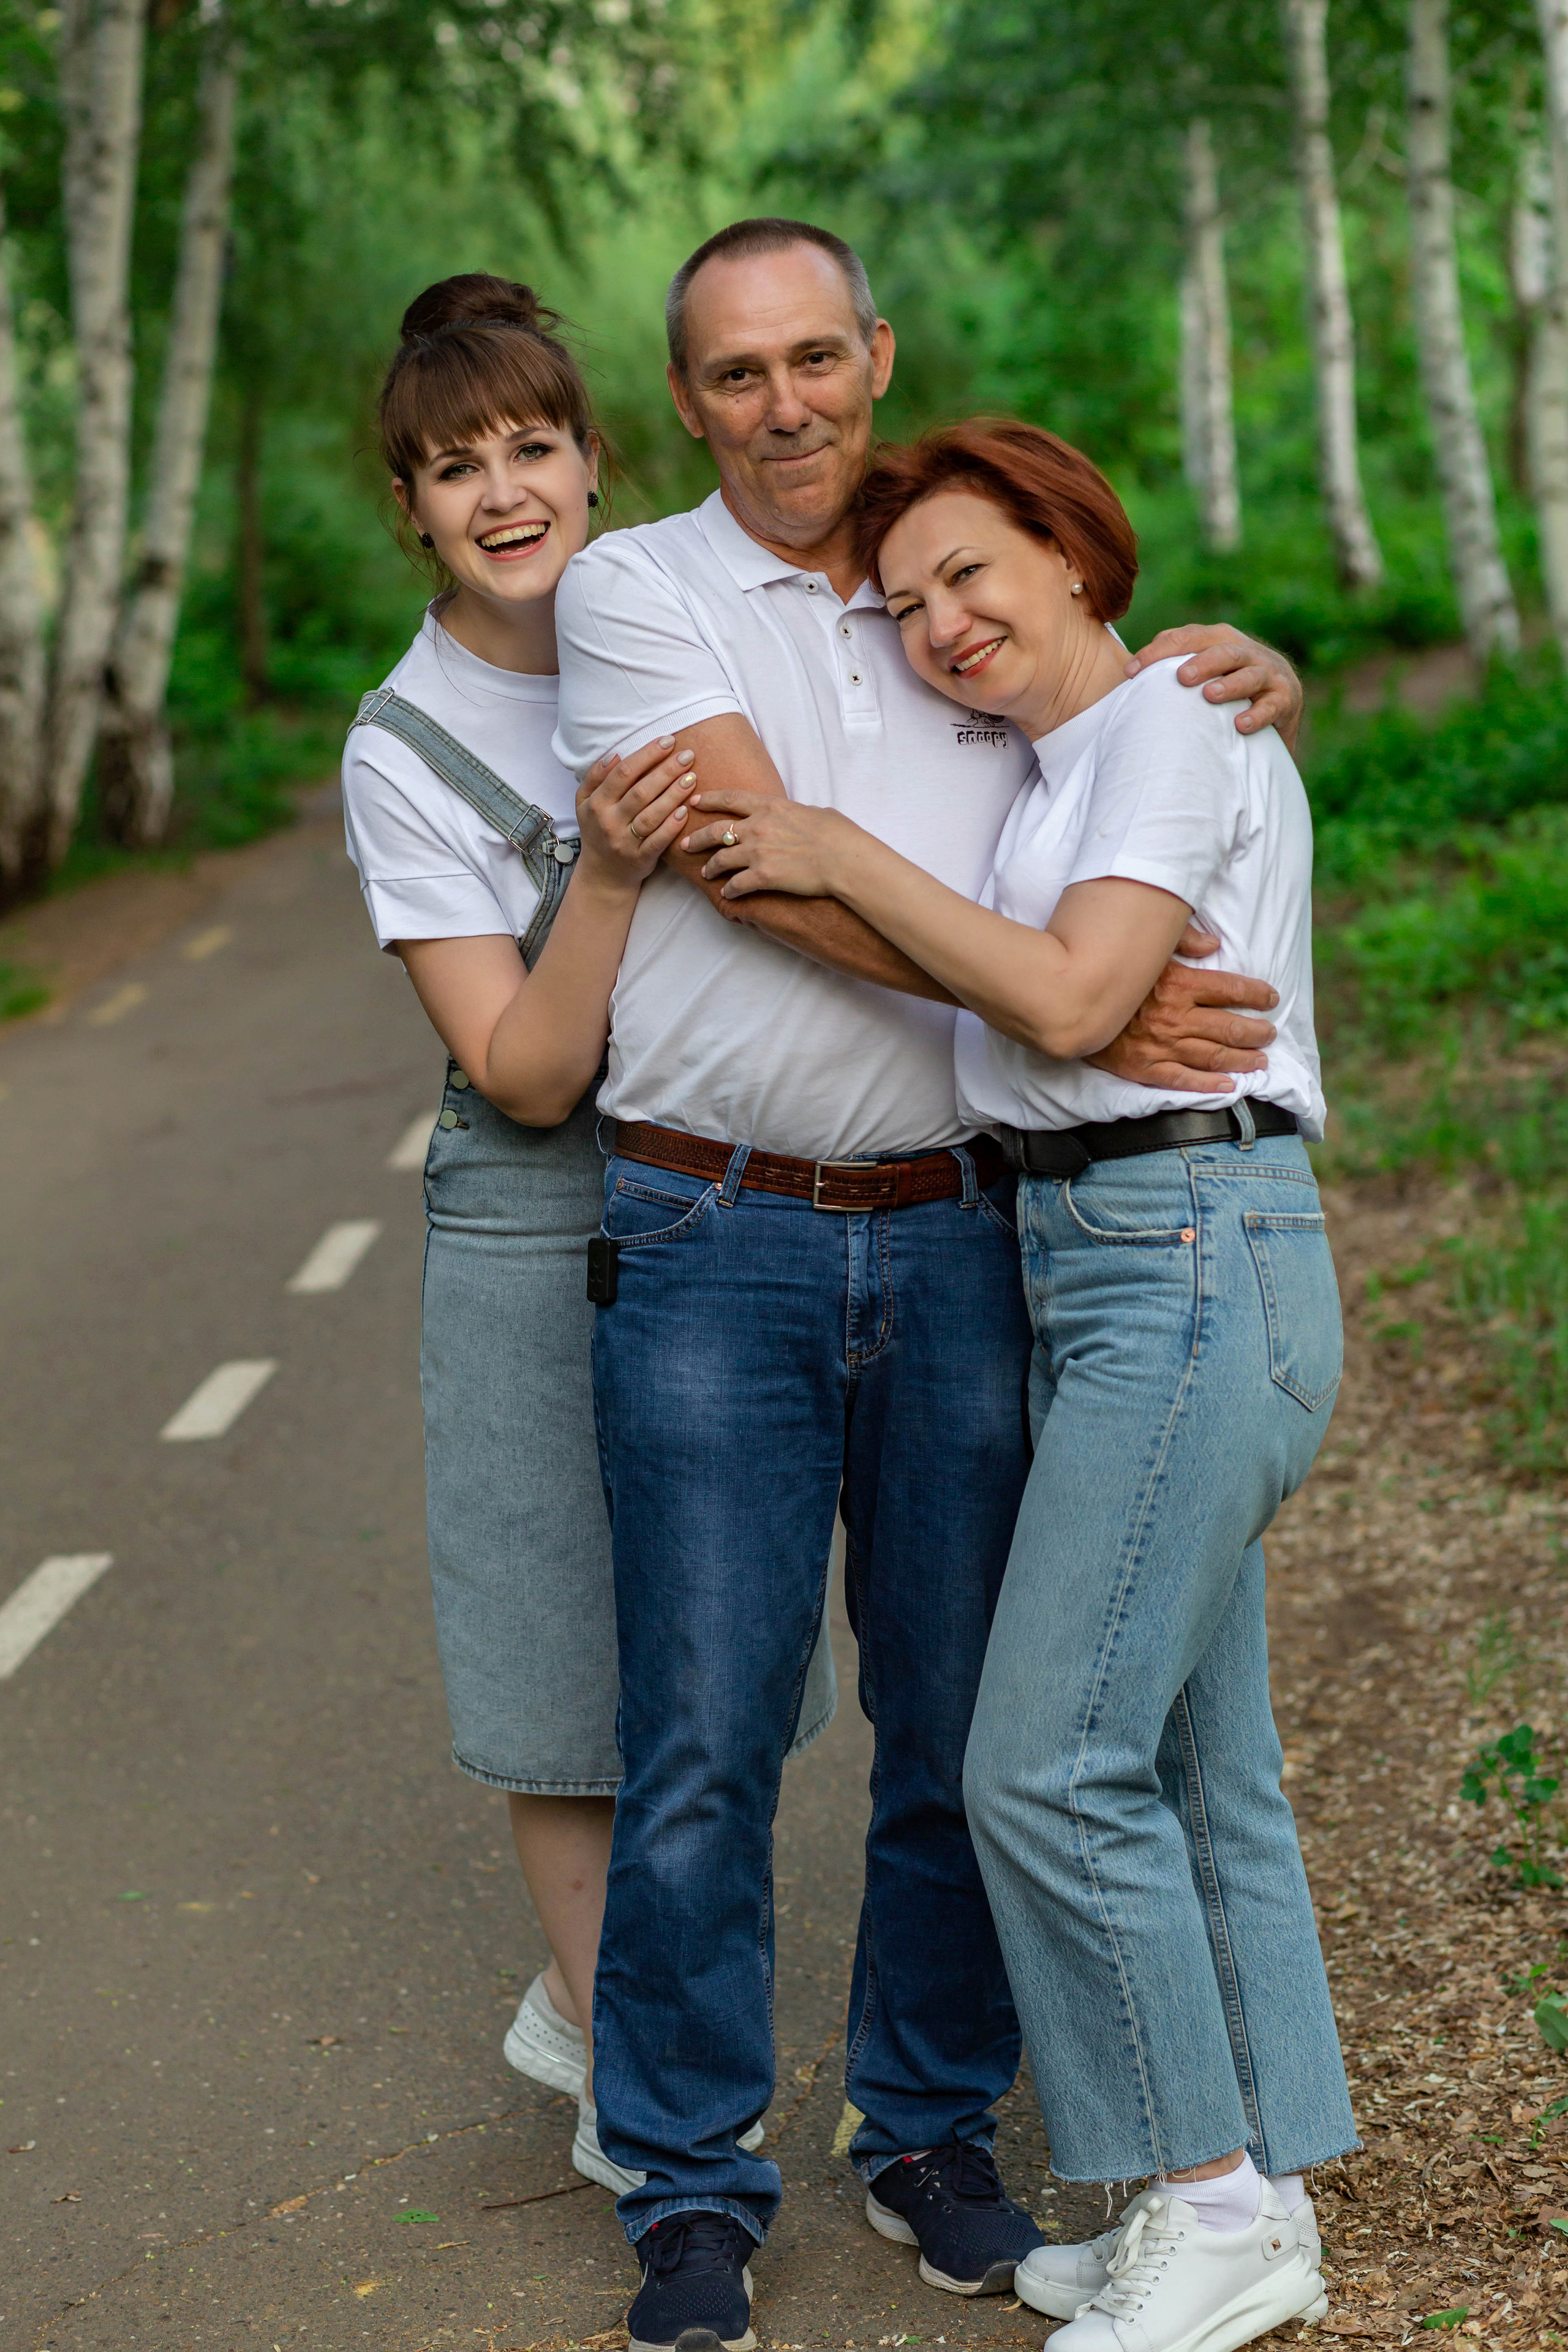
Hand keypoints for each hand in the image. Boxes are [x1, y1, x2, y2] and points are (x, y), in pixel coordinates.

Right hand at [575, 734, 696, 886]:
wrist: (602, 875)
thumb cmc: (597, 829)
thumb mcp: (584, 802)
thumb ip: (595, 777)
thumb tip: (613, 754)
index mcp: (597, 803)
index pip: (623, 773)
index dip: (647, 755)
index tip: (668, 741)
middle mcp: (609, 821)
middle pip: (640, 791)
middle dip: (666, 771)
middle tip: (688, 755)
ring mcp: (624, 842)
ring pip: (651, 815)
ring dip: (673, 795)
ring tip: (692, 777)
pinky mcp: (640, 859)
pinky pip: (658, 841)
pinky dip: (672, 825)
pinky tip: (686, 810)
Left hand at [682, 791, 855, 899]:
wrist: (845, 859)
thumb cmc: (838, 835)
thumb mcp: (815, 812)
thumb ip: (795, 813)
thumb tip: (795, 816)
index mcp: (770, 806)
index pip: (730, 798)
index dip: (709, 799)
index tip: (694, 800)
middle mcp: (758, 827)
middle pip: (716, 830)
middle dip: (697, 837)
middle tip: (686, 843)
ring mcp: (758, 852)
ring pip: (720, 859)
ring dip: (710, 867)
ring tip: (705, 872)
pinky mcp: (763, 876)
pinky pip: (736, 884)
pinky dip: (729, 890)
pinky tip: (726, 895)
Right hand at [1089, 950, 1277, 1094]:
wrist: (1068, 1004)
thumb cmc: (1108, 971)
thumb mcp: (1145, 946)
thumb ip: (1180, 940)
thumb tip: (1213, 944)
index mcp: (1179, 984)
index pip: (1230, 989)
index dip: (1255, 994)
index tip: (1270, 997)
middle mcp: (1176, 1017)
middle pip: (1229, 1027)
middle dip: (1256, 1032)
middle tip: (1270, 1034)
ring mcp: (1162, 1046)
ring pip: (1214, 1056)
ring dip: (1242, 1059)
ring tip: (1260, 1061)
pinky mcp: (1145, 1068)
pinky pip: (1183, 1080)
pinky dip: (1208, 1086)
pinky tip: (1228, 1087)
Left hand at [1125, 624, 1302, 748]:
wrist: (1274, 724)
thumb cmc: (1224, 703)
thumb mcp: (1200, 682)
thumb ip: (1172, 673)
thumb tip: (1126, 675)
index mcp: (1221, 642)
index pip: (1189, 638)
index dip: (1159, 651)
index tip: (1131, 672)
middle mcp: (1247, 652)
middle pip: (1224, 649)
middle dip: (1202, 661)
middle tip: (1180, 678)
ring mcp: (1270, 674)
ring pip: (1251, 673)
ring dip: (1230, 684)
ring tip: (1210, 695)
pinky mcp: (1287, 699)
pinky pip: (1273, 705)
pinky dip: (1258, 714)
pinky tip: (1240, 725)